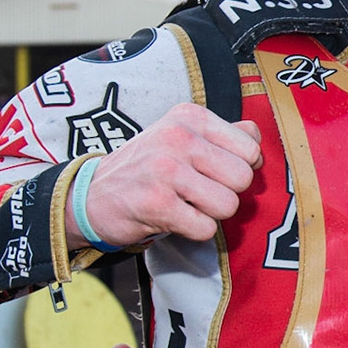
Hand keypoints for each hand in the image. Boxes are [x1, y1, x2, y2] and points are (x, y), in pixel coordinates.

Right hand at [72, 104, 262, 246]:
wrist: (90, 195)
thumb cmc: (146, 167)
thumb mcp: (182, 137)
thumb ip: (225, 135)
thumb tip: (257, 137)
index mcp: (189, 117)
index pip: (250, 148)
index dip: (240, 167)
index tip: (214, 171)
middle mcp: (178, 138)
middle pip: (243, 178)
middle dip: (227, 192)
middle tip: (199, 191)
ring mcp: (166, 170)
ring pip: (229, 205)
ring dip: (211, 213)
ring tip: (185, 203)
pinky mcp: (157, 204)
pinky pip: (205, 228)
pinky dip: (194, 230)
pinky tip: (173, 217)